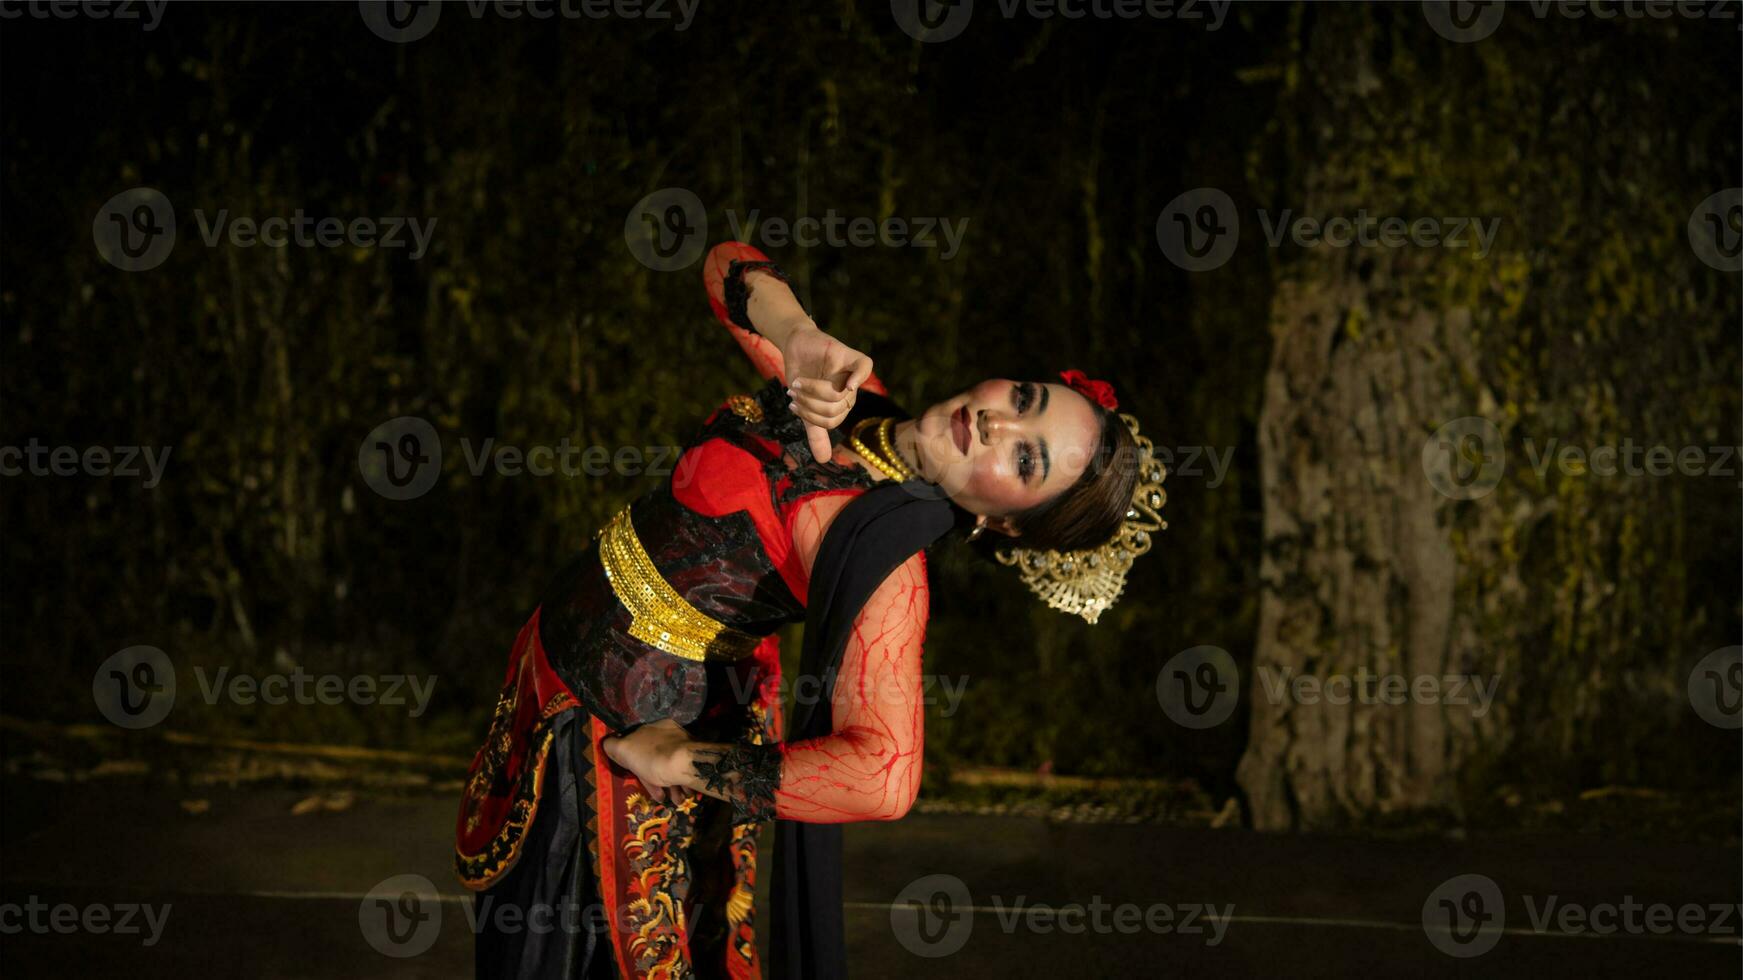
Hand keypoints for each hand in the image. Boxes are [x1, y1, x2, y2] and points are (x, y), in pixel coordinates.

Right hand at [601, 718, 695, 804]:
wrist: (685, 765)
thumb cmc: (652, 758)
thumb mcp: (624, 749)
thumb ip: (613, 745)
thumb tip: (606, 743)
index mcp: (654, 728)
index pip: (640, 745)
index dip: (636, 764)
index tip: (638, 778)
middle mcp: (671, 735)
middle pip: (657, 760)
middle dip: (657, 780)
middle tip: (662, 797)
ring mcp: (685, 748)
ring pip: (673, 768)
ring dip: (672, 787)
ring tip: (676, 800)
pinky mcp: (697, 760)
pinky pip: (685, 773)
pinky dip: (682, 785)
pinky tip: (683, 795)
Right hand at [778, 322, 874, 462]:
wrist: (796, 347)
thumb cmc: (802, 376)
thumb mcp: (806, 408)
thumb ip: (816, 432)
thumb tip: (824, 461)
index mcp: (842, 405)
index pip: (831, 421)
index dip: (810, 416)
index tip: (793, 406)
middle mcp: (849, 391)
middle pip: (834, 409)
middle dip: (808, 403)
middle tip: (793, 392)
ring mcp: (850, 373)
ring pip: (837, 394)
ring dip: (812, 390)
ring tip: (797, 383)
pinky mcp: (849, 356)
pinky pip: (865, 367)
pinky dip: (858, 378)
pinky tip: (848, 385)